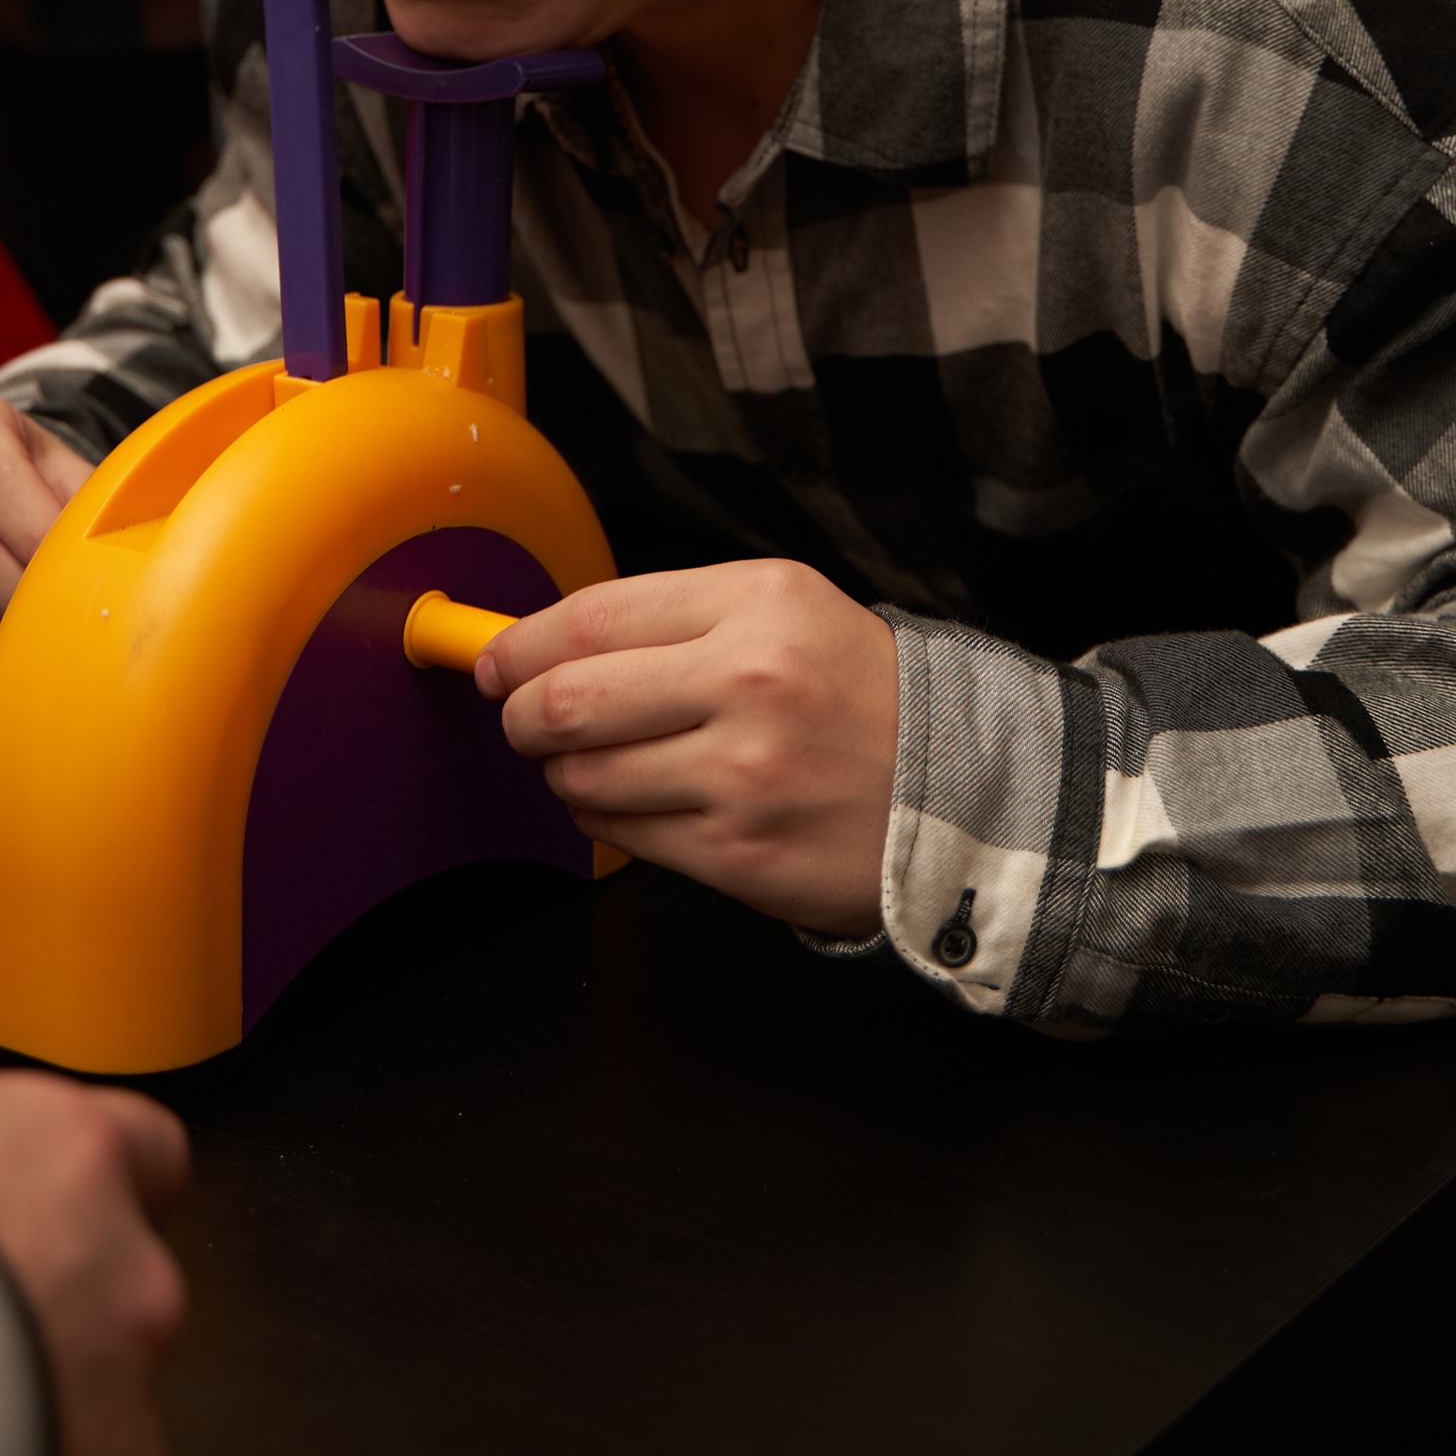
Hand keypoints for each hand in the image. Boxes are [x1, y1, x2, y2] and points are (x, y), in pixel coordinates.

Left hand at [480, 558, 900, 936]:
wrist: (958, 791)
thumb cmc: (858, 697)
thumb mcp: (786, 611)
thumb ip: (674, 617)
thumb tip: (552, 642)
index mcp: (755, 604)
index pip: (592, 619)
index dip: (522, 644)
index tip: (497, 660)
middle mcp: (747, 681)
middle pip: (569, 699)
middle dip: (521, 714)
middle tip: (520, 719)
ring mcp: (742, 773)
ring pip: (585, 774)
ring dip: (566, 772)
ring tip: (593, 762)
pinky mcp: (737, 850)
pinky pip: (623, 833)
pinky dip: (605, 818)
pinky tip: (635, 801)